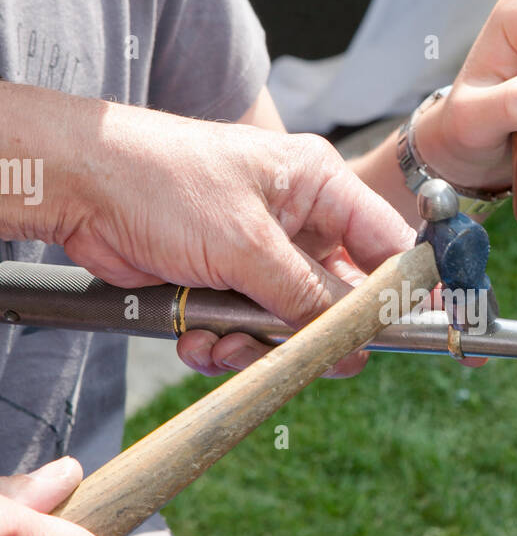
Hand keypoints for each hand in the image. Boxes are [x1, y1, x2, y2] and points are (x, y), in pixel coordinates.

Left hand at [5, 86, 415, 375]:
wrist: (81, 188)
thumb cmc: (163, 182)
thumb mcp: (246, 243)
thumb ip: (307, 295)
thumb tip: (356, 338)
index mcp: (319, 186)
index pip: (388, 243)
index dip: (405, 290)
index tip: (416, 331)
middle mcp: (297, 221)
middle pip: (340, 299)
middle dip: (311, 333)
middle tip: (298, 353)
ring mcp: (259, 255)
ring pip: (290, 326)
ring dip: (256, 346)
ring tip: (223, 340)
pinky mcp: (223, 284)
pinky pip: (246, 333)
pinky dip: (222, 345)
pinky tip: (195, 338)